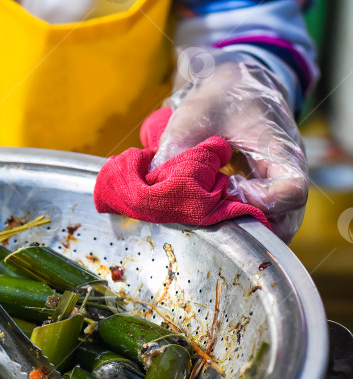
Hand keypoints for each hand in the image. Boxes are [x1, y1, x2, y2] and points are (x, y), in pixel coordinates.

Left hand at [152, 49, 307, 241]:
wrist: (236, 83)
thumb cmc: (219, 96)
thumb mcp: (193, 116)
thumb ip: (175, 149)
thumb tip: (152, 185)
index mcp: (281, 149)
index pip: (292, 191)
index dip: (260, 202)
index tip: (228, 189)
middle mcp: (289, 172)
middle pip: (287, 221)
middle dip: (248, 228)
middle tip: (212, 215)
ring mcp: (280, 185)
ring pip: (276, 226)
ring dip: (242, 230)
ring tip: (209, 214)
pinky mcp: (267, 192)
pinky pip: (263, 221)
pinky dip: (240, 224)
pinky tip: (211, 212)